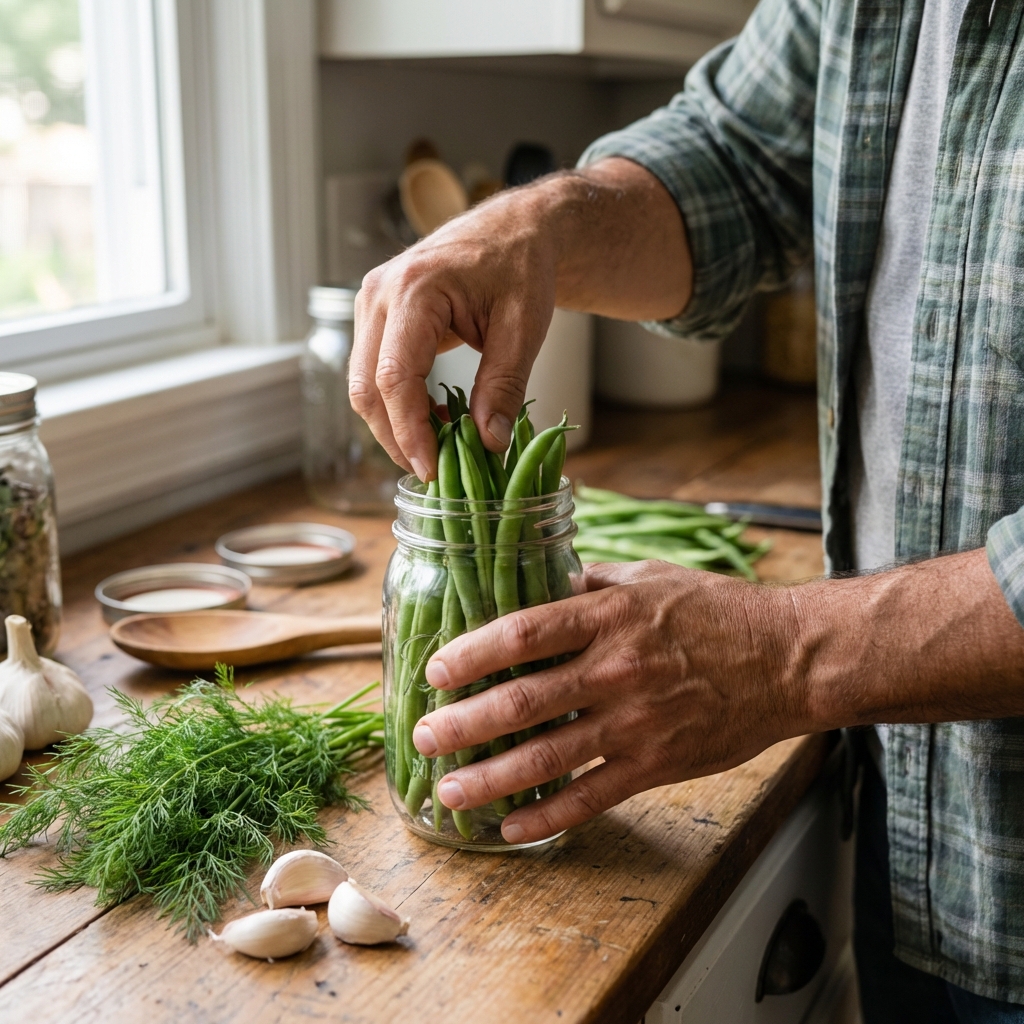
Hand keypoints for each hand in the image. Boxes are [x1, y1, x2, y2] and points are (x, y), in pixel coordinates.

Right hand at [349, 159, 691, 479]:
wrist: (514, 230)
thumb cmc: (521, 268)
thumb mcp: (524, 328)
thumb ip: (504, 386)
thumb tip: (488, 443)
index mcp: (414, 289)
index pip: (395, 377)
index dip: (409, 430)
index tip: (432, 469)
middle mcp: (379, 294)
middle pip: (367, 387)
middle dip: (396, 436)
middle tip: (434, 471)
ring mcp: (370, 304)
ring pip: (364, 384)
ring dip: (393, 423)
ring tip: (437, 448)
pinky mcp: (376, 316)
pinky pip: (373, 371)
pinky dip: (395, 403)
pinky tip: (431, 419)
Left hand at [412, 561, 805, 844]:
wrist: (786, 658)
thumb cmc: (715, 611)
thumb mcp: (648, 577)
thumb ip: (589, 584)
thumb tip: (537, 584)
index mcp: (608, 616)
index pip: (522, 633)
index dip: (470, 653)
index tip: (434, 671)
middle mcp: (615, 670)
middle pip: (521, 701)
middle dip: (463, 723)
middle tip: (422, 738)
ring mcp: (635, 722)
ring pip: (548, 756)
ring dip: (490, 778)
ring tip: (447, 791)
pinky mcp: (655, 764)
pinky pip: (591, 797)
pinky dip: (546, 817)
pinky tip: (510, 828)